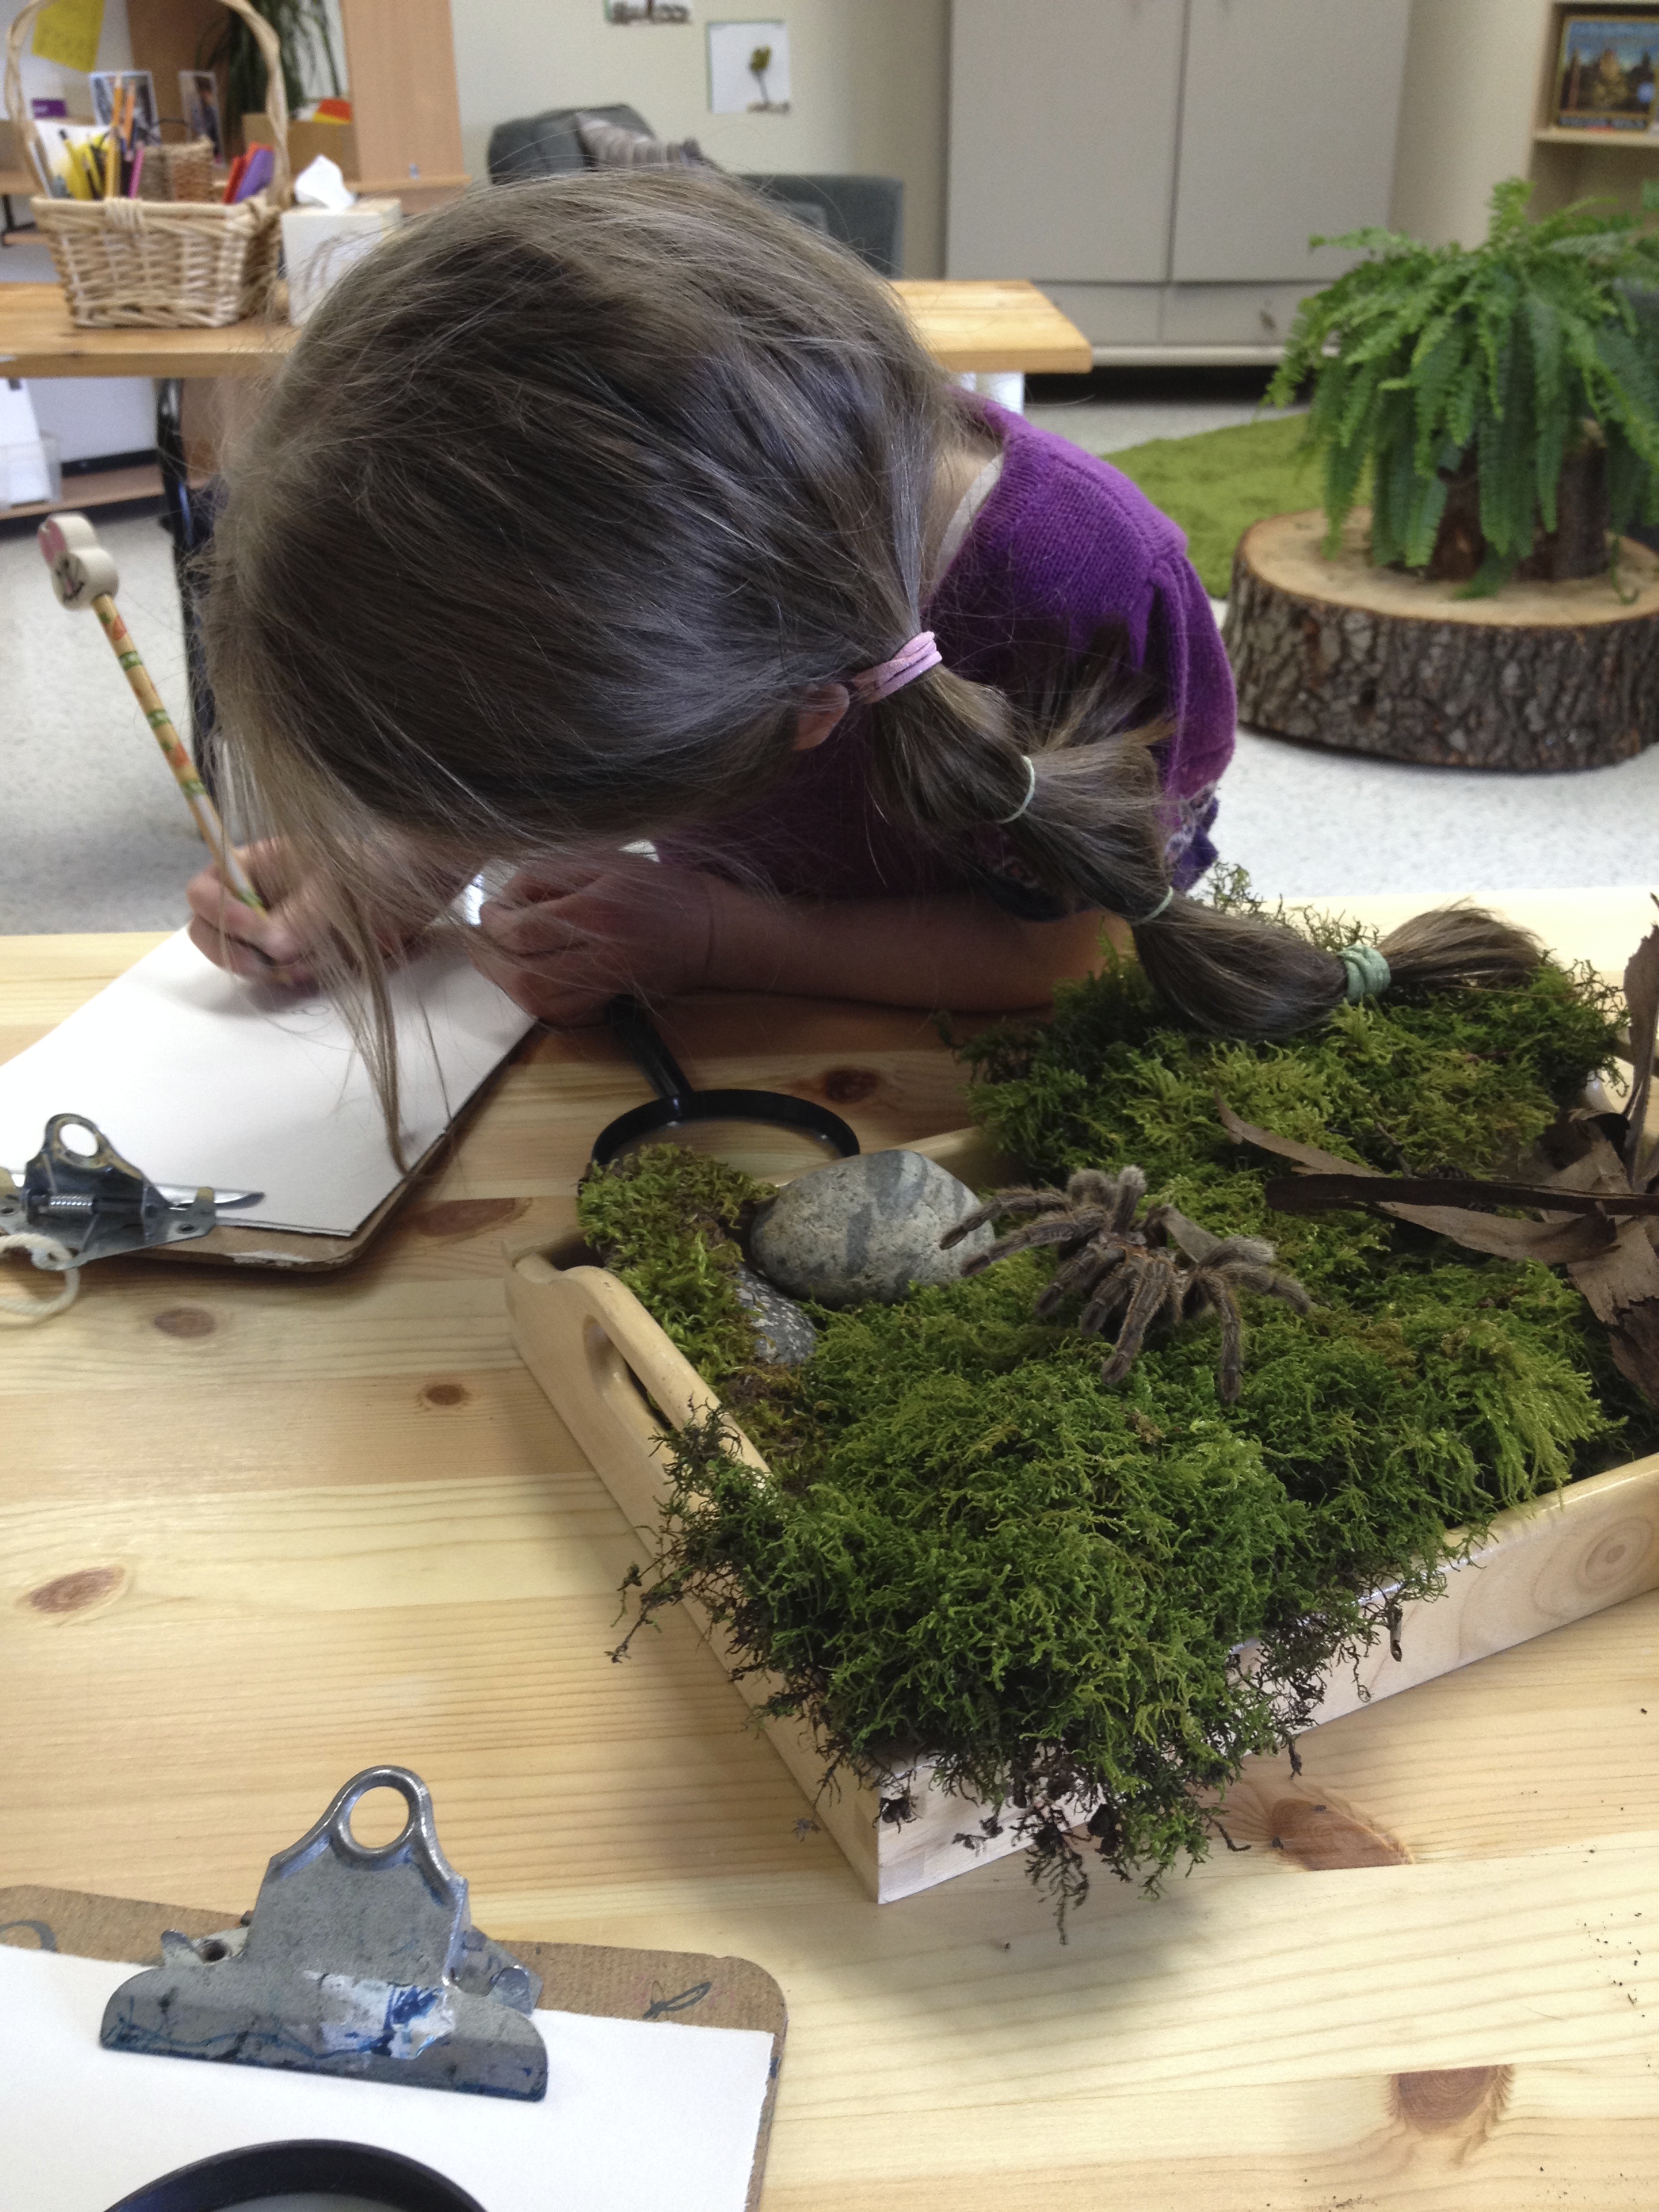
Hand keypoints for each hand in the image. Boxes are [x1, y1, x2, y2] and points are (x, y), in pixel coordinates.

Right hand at [185, 839, 441, 986]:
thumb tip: (273, 948)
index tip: (256, 929)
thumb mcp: (337, 883)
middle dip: (236, 954)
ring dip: (278, 969)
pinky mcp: (307, 956)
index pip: (204, 893)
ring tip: (318, 955)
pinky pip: (287, 978)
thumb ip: (302, 915)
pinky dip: (303, 977)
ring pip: (253, 964)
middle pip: (213, 935)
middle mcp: (259, 900)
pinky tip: (330, 964)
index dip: (220, 915)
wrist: (423, 881)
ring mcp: (281, 930)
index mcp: (254, 868)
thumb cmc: (377, 864)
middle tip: (267, 963)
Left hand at [471, 859, 724, 1024]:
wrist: (707, 929)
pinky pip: (563, 1015)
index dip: (493, 924)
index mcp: (595, 911)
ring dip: (507, 984)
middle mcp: (600, 955)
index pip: (521, 930)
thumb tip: (505, 897)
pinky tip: (532, 981)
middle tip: (482, 942)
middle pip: (522, 975)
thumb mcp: (603, 860)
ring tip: (499, 960)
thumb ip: (549, 874)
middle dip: (490, 960)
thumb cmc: (655, 888)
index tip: (489, 911)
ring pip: (538, 1002)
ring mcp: (606, 984)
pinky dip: (538, 1003)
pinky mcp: (611, 1002)